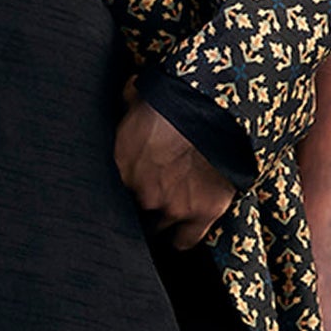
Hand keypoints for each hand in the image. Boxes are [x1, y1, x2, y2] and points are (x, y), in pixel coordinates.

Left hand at [114, 75, 236, 249]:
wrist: (215, 109)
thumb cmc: (176, 98)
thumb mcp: (142, 95)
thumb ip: (130, 102)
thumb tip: (129, 90)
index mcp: (122, 165)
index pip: (115, 188)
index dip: (125, 184)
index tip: (134, 177)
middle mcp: (142, 193)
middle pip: (134, 212)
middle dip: (141, 202)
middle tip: (152, 192)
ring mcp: (172, 206)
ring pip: (158, 229)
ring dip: (161, 221)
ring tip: (166, 213)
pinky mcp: (203, 213)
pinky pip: (186, 240)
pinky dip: (184, 237)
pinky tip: (182, 233)